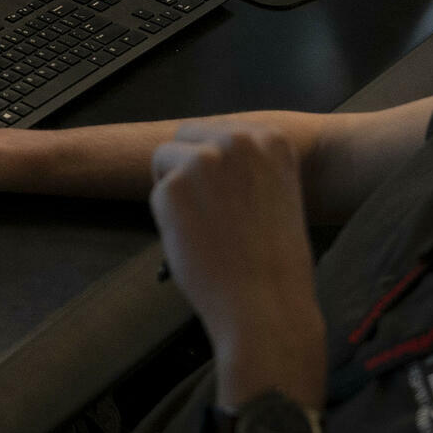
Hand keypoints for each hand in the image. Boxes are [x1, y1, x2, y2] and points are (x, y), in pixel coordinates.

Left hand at [149, 122, 324, 374]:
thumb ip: (247, 167)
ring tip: (202, 227)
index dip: (215, 164)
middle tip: (204, 209)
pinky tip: (195, 241)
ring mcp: (204, 159)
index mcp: (271, 139)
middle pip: (188, 134)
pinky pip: (156, 194)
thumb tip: (208, 153)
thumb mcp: (276, 193)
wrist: (266, 302)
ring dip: (174, 188)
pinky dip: (167, 217)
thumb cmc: (275, 260)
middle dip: (187, 166)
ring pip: (164, 158)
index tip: (225, 194)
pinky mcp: (173, 185)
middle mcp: (238, 139)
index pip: (220, 130)